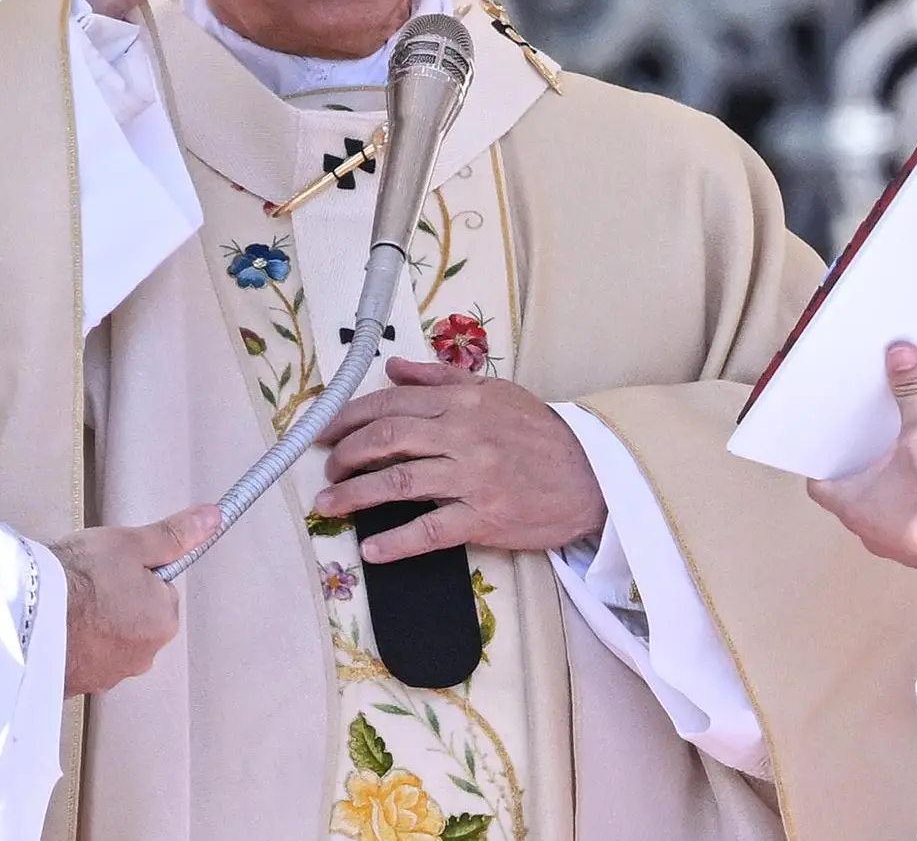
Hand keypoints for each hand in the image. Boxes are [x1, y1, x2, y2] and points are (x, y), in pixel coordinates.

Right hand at [48, 503, 217, 696]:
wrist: (26, 616)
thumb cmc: (79, 581)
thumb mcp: (132, 544)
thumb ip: (174, 535)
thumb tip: (211, 520)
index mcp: (163, 622)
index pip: (159, 591)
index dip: (135, 573)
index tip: (113, 567)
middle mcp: (141, 656)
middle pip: (135, 618)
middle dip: (115, 602)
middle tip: (88, 585)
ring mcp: (106, 675)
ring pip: (107, 641)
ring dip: (91, 626)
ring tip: (68, 605)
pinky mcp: (74, 686)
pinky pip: (80, 661)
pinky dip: (70, 646)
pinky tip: (55, 629)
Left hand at [312, 357, 608, 563]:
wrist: (592, 475)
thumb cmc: (541, 434)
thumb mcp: (494, 391)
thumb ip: (440, 377)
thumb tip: (393, 367)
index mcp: (463, 401)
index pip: (392, 403)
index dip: (349, 417)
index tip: (324, 431)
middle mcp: (464, 434)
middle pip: (386, 439)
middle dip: (345, 454)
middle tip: (326, 468)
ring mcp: (473, 477)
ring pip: (398, 482)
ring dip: (354, 495)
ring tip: (328, 504)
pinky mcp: (484, 517)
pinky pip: (429, 530)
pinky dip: (395, 542)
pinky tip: (371, 549)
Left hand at [807, 342, 916, 573]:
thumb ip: (912, 396)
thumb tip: (901, 356)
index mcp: (851, 506)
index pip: (819, 484)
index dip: (822, 461)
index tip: (829, 441)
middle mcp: (867, 530)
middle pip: (850, 493)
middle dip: (860, 467)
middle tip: (869, 439)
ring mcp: (895, 545)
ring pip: (879, 509)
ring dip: (888, 487)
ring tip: (901, 457)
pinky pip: (908, 521)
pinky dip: (913, 502)